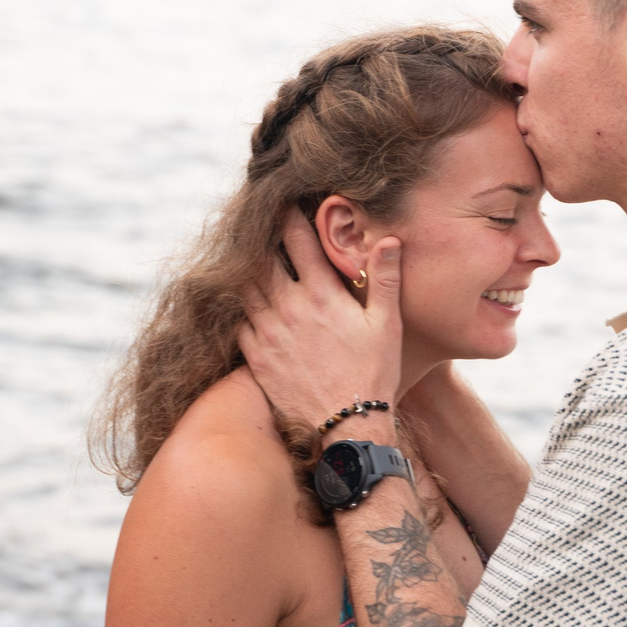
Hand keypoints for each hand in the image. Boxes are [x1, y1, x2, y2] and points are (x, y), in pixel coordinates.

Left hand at [239, 214, 403, 428]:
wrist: (347, 425)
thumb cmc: (373, 373)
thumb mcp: (386, 325)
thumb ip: (385, 280)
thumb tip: (388, 240)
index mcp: (322, 295)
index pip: (298, 242)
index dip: (288, 216)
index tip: (283, 201)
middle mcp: (289, 309)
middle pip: (261, 259)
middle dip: (258, 238)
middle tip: (256, 223)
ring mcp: (268, 333)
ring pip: (244, 287)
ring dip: (244, 269)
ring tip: (244, 256)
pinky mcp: (256, 357)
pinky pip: (237, 321)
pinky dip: (237, 306)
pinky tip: (242, 301)